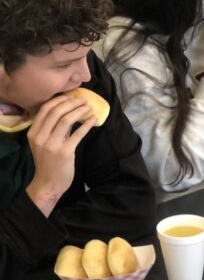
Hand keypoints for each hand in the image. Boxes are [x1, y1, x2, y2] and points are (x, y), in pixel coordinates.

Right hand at [25, 95, 97, 216]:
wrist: (48, 183)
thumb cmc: (48, 161)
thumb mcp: (45, 142)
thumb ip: (54, 128)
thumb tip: (70, 109)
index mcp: (33, 133)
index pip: (45, 109)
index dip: (59, 100)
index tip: (72, 96)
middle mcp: (40, 137)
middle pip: (56, 112)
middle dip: (72, 102)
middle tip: (84, 99)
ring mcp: (52, 145)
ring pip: (66, 120)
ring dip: (80, 111)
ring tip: (89, 107)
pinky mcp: (65, 152)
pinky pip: (78, 134)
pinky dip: (87, 124)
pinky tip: (94, 119)